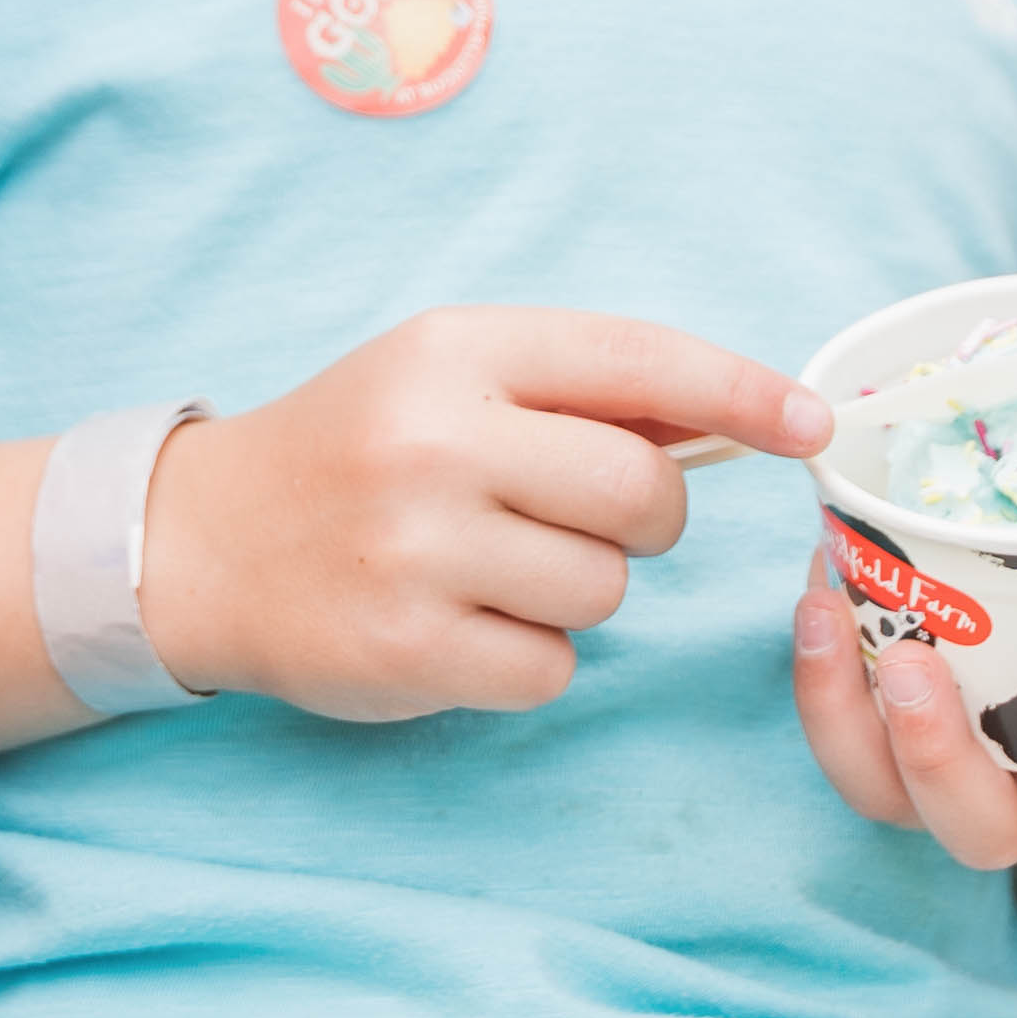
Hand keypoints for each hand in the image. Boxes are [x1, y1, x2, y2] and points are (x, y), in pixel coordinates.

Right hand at [139, 309, 828, 720]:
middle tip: (592, 520)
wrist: (201, 543)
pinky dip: (530, 658)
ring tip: (497, 569)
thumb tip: (735, 417)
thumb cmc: (357, 449)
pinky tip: (464, 625)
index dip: (742, 391)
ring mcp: (416, 549)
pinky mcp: (406, 648)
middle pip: (642, 491)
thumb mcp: (448, 376)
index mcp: (455, 349)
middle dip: (648, 518)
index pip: (635, 360)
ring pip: (605, 590)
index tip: (814, 425)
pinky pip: (550, 668)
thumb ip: (578, 390)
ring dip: (580, 591)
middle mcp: (433, 439)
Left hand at [792, 418, 1016, 871]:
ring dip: (846, 722)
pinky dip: (816, 673)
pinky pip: (840, 736)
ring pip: (888, 799)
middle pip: (983, 832)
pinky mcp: (894, 733)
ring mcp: (963, 773)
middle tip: (907, 668)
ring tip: (828, 614)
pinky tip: (818, 582)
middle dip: (938, 764)